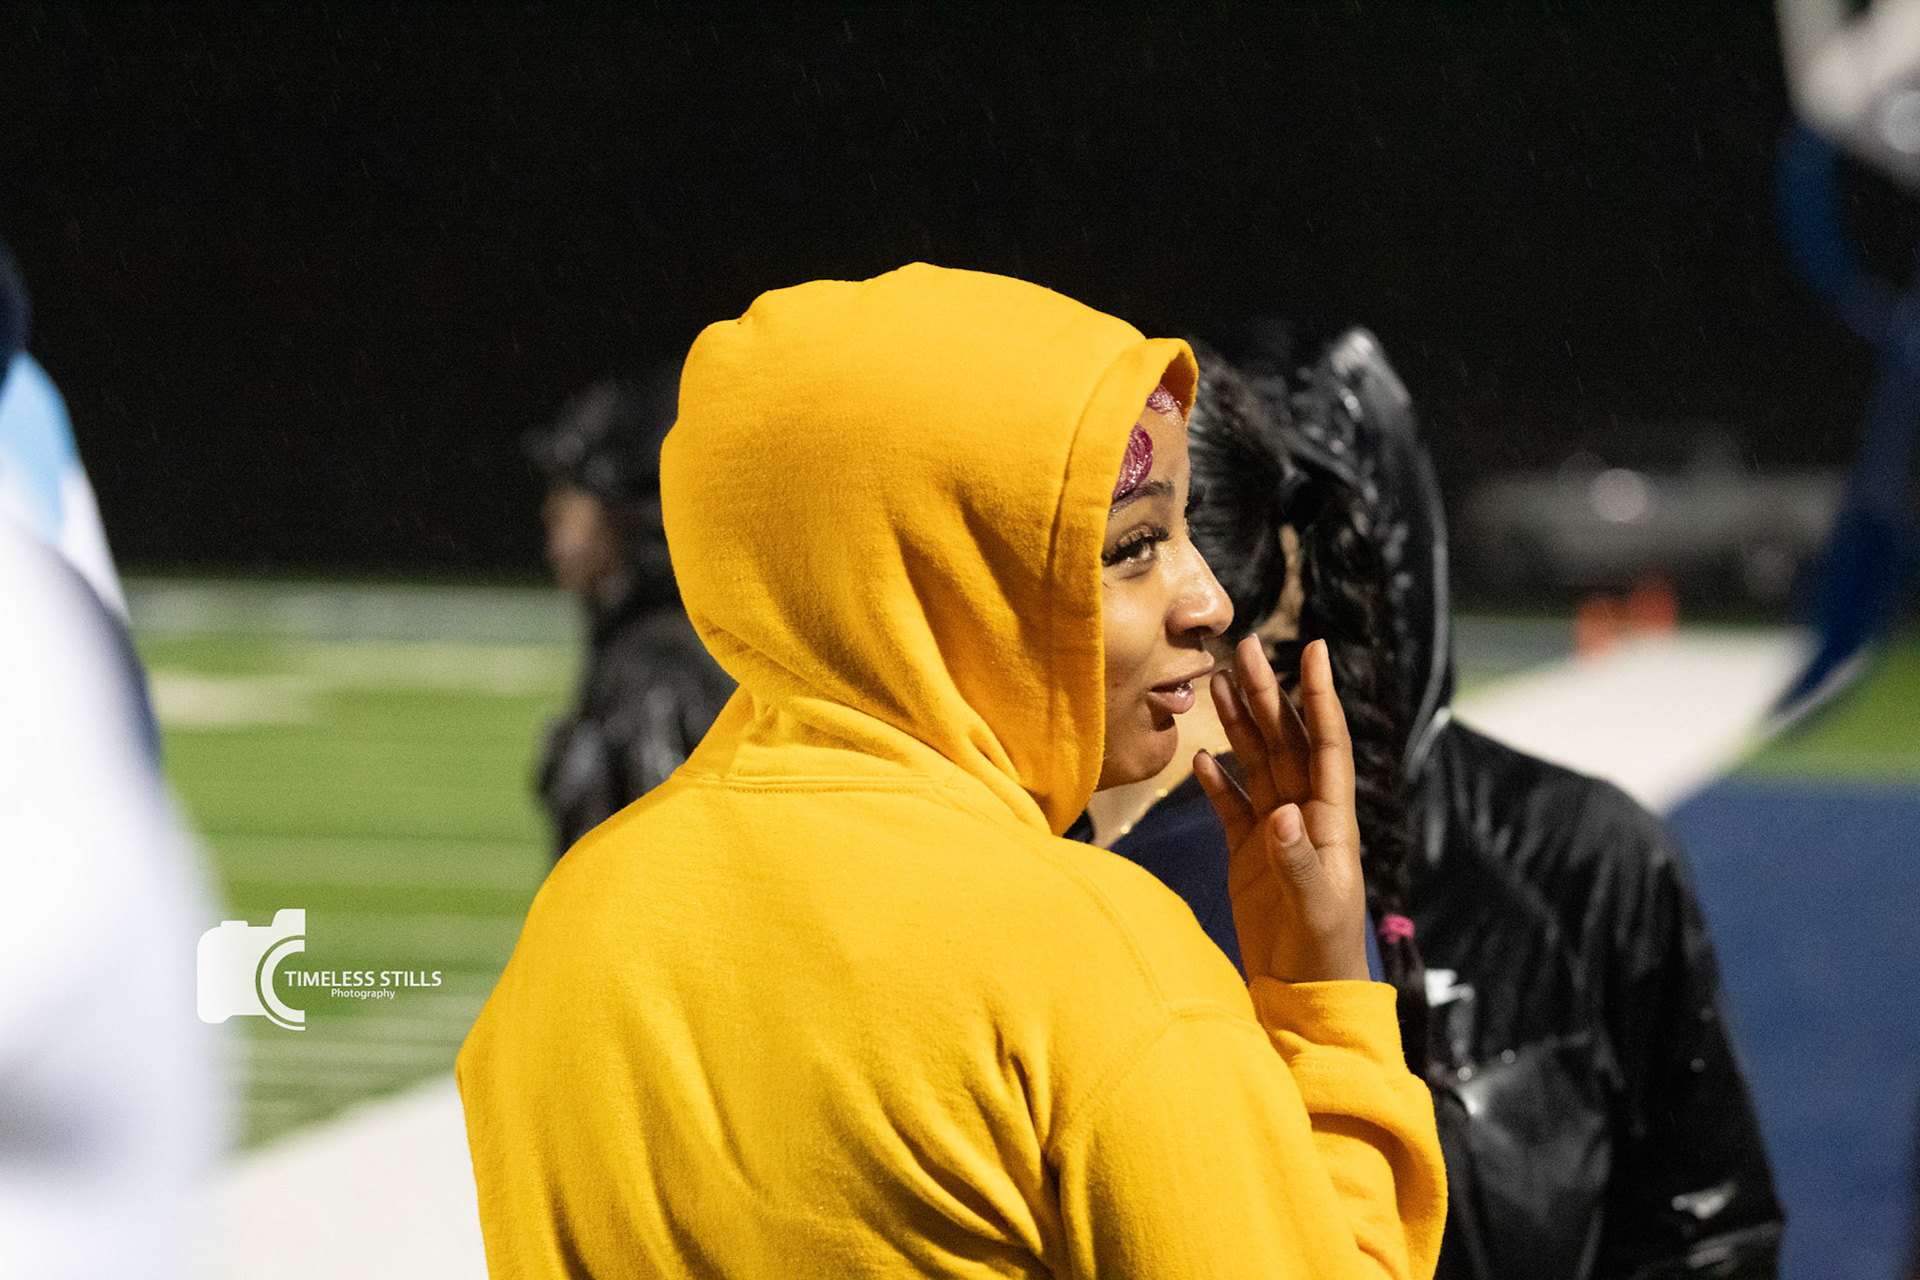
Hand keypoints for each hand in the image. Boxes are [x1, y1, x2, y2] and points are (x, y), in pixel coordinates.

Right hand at [1193, 636, 1369, 984]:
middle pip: (1285, 742)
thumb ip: (1298, 860)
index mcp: (1331, 820)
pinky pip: (1231, 806)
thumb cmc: (1324, 953)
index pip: (1326, 745)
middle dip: (1267, 694)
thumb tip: (1281, 814)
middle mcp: (1304, 815)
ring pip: (1256, 764)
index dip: (1320, 697)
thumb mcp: (1316, 907)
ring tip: (1216, 682)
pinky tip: (1199, 756)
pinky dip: (1216, 781)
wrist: (1302, 994)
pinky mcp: (1248, 855)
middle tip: (1245, 648)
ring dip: (1238, 724)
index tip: (1314, 649)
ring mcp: (1275, 832)